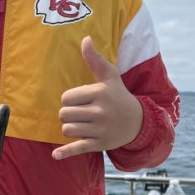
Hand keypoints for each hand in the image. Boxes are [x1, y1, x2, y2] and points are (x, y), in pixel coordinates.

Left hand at [53, 37, 142, 159]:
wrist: (138, 122)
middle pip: (64, 114)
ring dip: (69, 128)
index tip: (79, 100)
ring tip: (80, 125)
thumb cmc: (118, 96)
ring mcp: (99, 130)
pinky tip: (55, 155)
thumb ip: (95, 59)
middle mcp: (100, 112)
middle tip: (78, 113)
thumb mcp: (109, 76)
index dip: (69, 99)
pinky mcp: (99, 144)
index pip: (66, 97)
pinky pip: (77, 148)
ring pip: (67, 130)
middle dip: (67, 114)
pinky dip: (65, 152)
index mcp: (100, 94)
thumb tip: (85, 39)